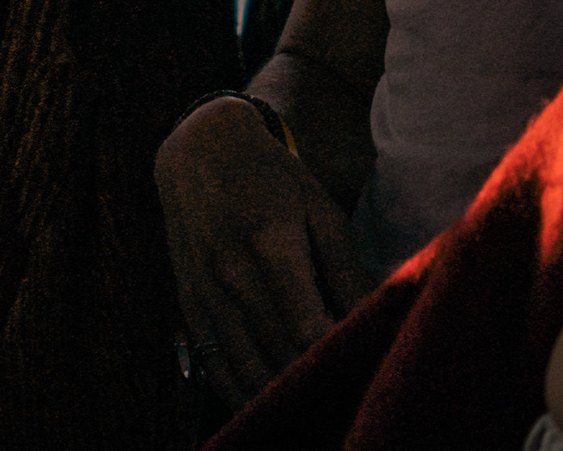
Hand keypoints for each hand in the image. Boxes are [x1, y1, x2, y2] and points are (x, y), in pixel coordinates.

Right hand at [154, 95, 363, 408]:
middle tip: (345, 401)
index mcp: (271, 241)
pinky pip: (212, 360)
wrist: (200, 149)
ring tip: (310, 413)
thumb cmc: (272, 179)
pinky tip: (263, 406)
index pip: (306, 325)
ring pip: (242, 364)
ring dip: (276, 397)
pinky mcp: (188, 300)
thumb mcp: (319, 209)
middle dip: (312, 382)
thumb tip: (374, 318)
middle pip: (277, 351)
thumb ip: (346, 269)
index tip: (362, 374)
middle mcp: (231, 269)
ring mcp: (204, 288)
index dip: (334, 359)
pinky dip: (237, 390)